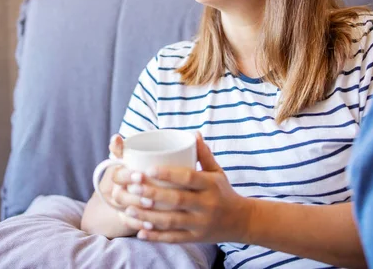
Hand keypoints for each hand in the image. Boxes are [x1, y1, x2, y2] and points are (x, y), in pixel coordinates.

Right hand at [98, 134, 148, 229]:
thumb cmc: (135, 168)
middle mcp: (118, 191)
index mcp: (119, 175)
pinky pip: (131, 225)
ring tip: (153, 211)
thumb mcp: (131, 157)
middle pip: (120, 196)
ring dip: (138, 212)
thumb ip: (124, 148)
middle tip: (151, 197)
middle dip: (135, 197)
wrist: (130, 191)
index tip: (141, 175)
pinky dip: (139, 225)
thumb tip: (116, 137)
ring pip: (126, 211)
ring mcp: (123, 206)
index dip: (127, 176)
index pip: (117, 176)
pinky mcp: (129, 218)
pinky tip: (151, 227)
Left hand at [118, 133, 251, 242]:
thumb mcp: (217, 172)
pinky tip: (140, 231)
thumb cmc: (224, 192)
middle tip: (132, 186)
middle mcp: (207, 205)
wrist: (243, 221)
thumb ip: (203, 154)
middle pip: (177, 199)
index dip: (168, 174)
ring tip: (129, 208)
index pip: (188, 177)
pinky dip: (156, 236)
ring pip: (172, 221)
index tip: (148, 168)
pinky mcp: (196, 238)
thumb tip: (193, 133)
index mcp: (211, 185)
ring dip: (149, 215)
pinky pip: (174, 238)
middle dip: (152, 193)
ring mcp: (201, 224)